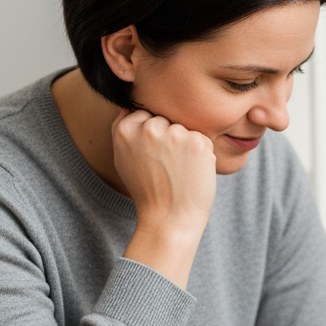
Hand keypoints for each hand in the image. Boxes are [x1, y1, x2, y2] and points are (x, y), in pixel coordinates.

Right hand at [113, 108, 217, 288]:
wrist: (170, 219)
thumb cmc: (148, 192)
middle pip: (167, 120)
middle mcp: (149, 128)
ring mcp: (175, 134)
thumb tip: (129, 106)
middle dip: (171, 140)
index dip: (154, 138)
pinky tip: (192, 173)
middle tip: (168, 169)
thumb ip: (123, 130)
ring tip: (179, 172)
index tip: (154, 159)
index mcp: (125, 129)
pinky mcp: (198, 142)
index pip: (146, 115)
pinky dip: (202, 155)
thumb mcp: (123, 160)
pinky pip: (202, 139)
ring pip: (185, 129)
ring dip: (187, 147)